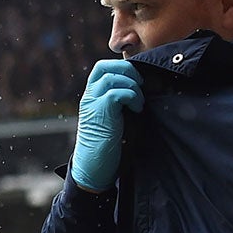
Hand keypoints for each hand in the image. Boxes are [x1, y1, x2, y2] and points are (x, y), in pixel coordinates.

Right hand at [70, 58, 143, 191]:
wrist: (95, 165)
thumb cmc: (109, 143)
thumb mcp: (113, 115)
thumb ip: (120, 99)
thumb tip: (143, 85)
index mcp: (91, 95)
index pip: (102, 67)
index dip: (121, 67)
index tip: (136, 80)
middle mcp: (89, 96)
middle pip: (106, 67)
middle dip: (127, 71)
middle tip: (140, 86)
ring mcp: (93, 103)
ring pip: (113, 77)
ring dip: (132, 86)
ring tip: (139, 102)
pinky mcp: (101, 112)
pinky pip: (118, 93)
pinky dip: (132, 97)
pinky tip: (137, 109)